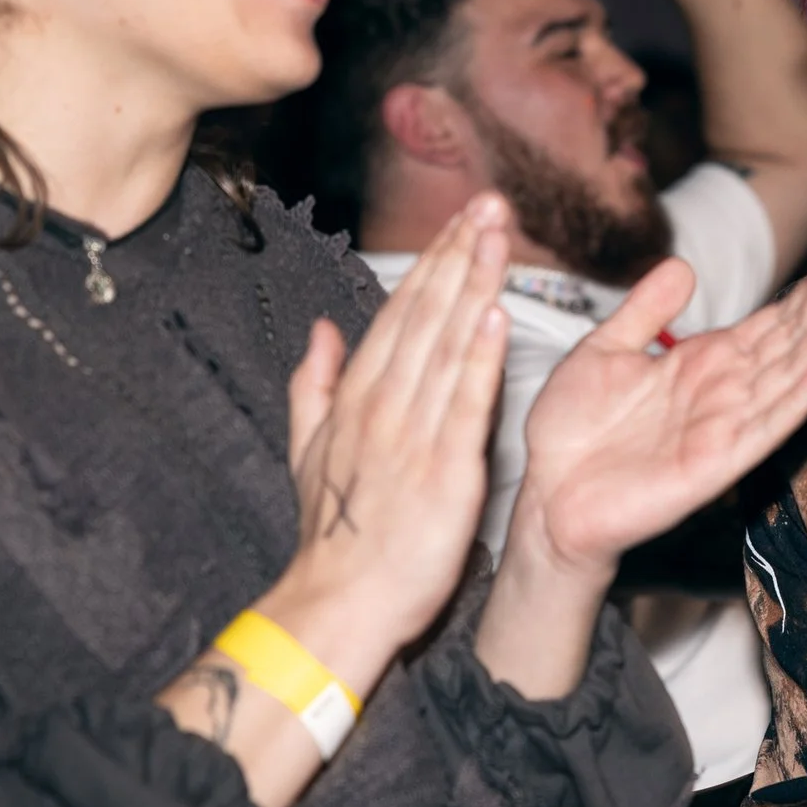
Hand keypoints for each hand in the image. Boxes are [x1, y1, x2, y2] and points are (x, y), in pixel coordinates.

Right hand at [261, 195, 511, 676]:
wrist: (339, 604)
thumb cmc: (334, 535)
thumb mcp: (307, 452)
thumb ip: (313, 385)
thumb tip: (321, 329)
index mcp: (358, 397)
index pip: (402, 313)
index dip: (435, 261)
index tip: (462, 218)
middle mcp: (384, 404)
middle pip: (427, 315)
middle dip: (460, 254)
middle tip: (491, 203)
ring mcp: (414, 434)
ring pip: (447, 345)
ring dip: (475, 285)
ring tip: (498, 235)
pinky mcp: (445, 470)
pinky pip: (465, 404)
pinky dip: (479, 359)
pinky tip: (497, 315)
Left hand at [512, 244, 806, 576]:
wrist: (546, 494)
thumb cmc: (573, 431)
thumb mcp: (604, 349)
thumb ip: (646, 310)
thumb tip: (683, 266)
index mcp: (703, 362)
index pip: (772, 319)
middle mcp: (724, 392)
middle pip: (790, 339)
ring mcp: (724, 427)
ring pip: (787, 376)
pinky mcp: (715, 465)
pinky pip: (764, 428)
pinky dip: (797, 400)